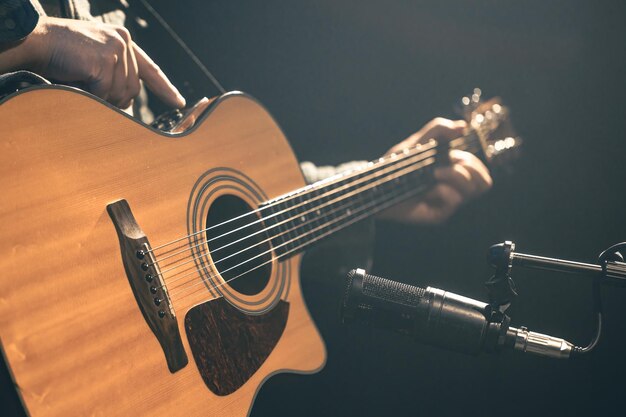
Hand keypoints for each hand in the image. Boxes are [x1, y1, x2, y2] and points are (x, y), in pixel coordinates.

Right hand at [0, 16, 184, 108]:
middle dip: (113, 98)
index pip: (149, 69)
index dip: (164, 88)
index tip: (179, 102)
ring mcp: (116, 49)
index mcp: (123, 41)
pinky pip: (104, 91)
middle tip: (90, 89)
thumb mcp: (95, 61)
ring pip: (120, 93)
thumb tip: (128, 103)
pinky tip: (78, 79)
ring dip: (100, 96)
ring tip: (82, 81)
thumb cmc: (62, 55)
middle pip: (132, 89)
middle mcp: (124, 42)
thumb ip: (115, 75)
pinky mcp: (105, 59)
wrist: (38, 41)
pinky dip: (91, 93)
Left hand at [380, 118, 491, 223]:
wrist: (377, 185)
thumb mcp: (417, 142)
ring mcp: (447, 202)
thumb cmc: (396, 165)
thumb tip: (462, 126)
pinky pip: (455, 200)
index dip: (472, 161)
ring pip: (473, 190)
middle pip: (484, 181)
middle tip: (444, 166)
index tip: (452, 154)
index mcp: (453, 171)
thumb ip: (438, 129)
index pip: (480, 170)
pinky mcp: (439, 214)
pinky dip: (443, 191)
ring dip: (456, 176)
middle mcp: (454, 188)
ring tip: (434, 174)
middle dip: (468, 167)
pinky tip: (428, 191)